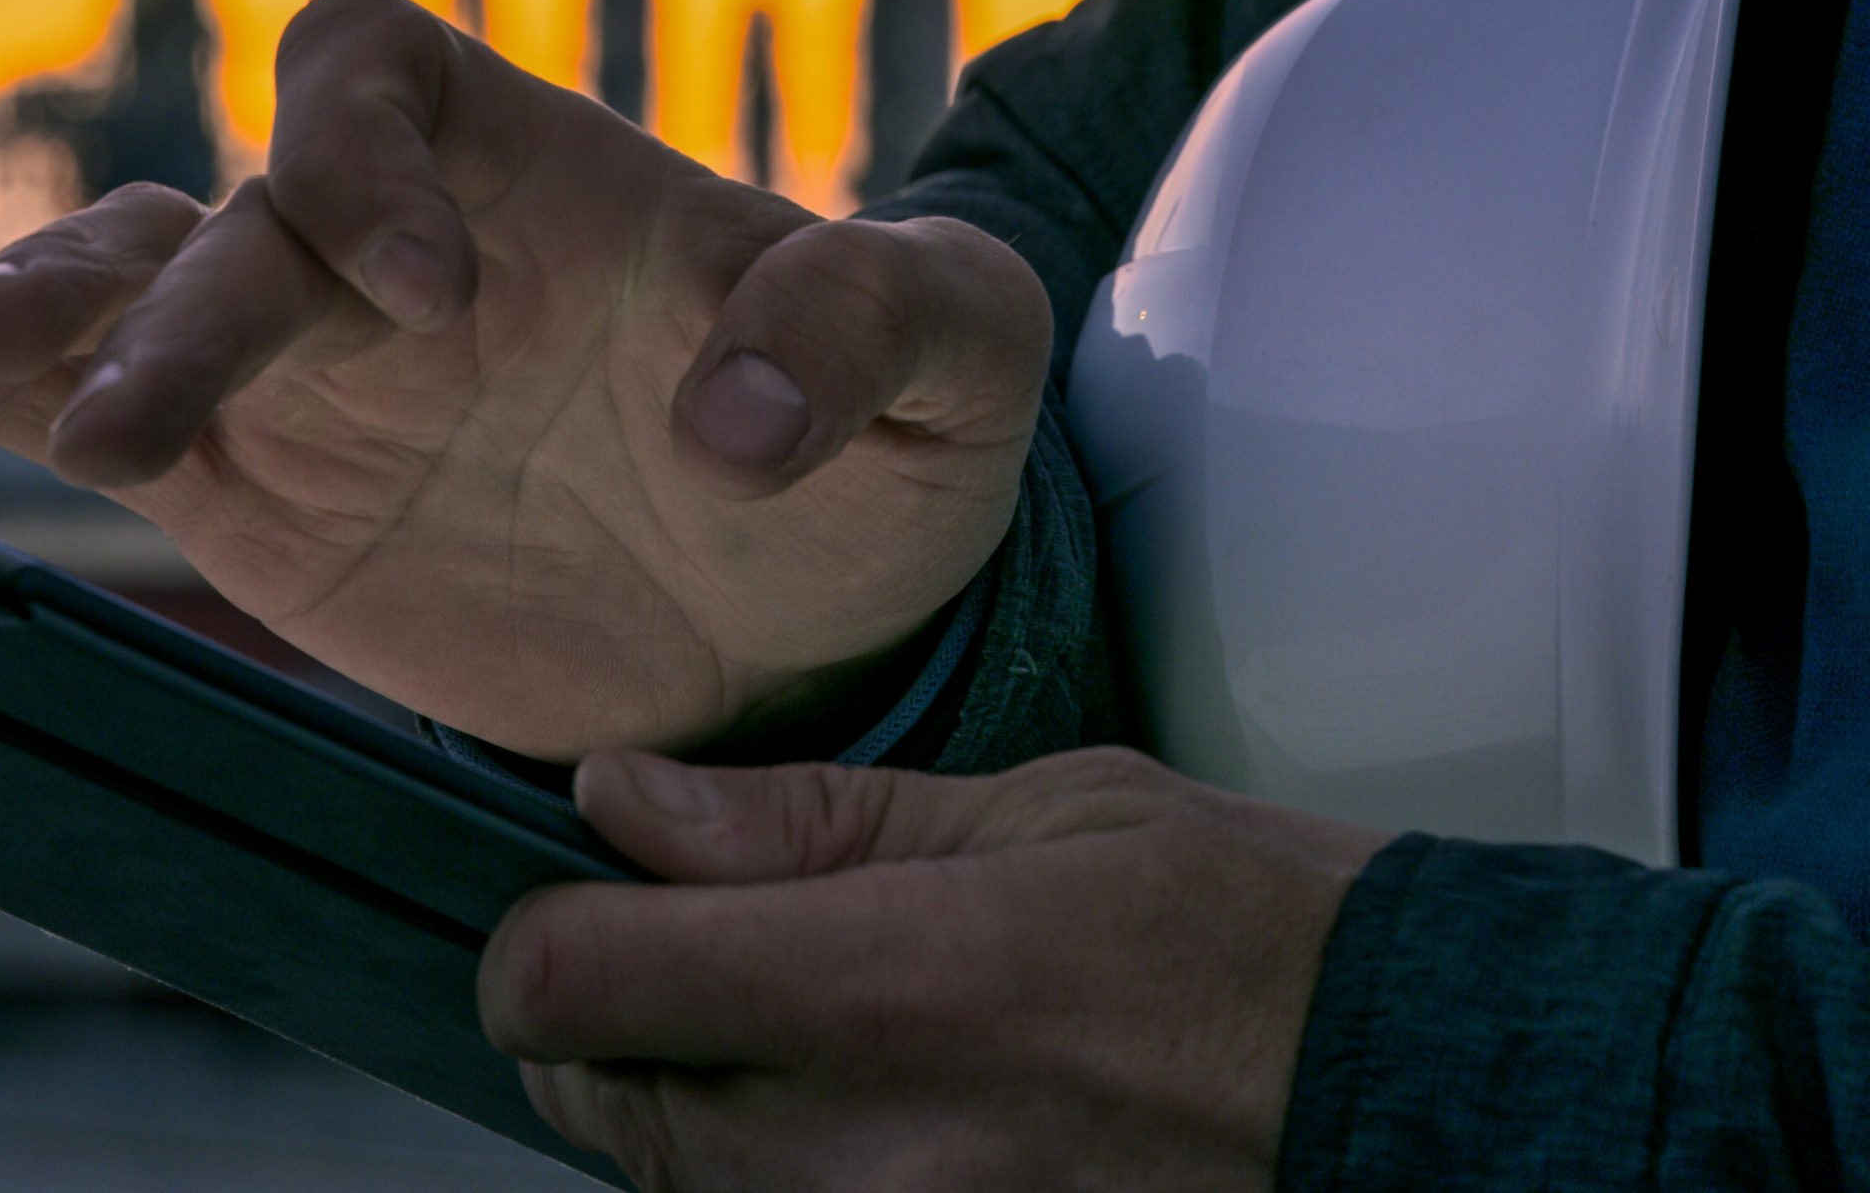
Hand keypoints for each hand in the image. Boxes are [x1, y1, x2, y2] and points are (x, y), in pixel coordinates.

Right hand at [0, 0, 1051, 758]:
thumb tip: (733, 419)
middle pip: (233, 215)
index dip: (368, 159)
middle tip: (145, 424)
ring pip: (130, 293)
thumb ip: (881, 322)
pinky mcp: (265, 496)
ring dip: (46, 321)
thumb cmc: (889, 450)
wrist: (812, 617)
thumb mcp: (957, 363)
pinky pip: (97, 410)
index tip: (428, 303)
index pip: (378, 68)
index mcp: (537, 171)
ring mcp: (312, 373)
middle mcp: (394, 251)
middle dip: (182, 305)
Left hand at [480, 747, 1386, 1191]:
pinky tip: (885, 1108)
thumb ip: (802, 820)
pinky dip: (779, 1169)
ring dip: (700, 1100)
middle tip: (738, 947)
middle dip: (625, 1014)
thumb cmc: (1241, 933)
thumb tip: (616, 798)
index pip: (564, 985)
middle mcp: (850, 1156)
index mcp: (878, 992)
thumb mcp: (1034, 812)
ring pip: (671, 1179)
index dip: (541, 930)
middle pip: (591, 1100)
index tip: (598, 885)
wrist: (1412, 1100)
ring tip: (840, 1027)